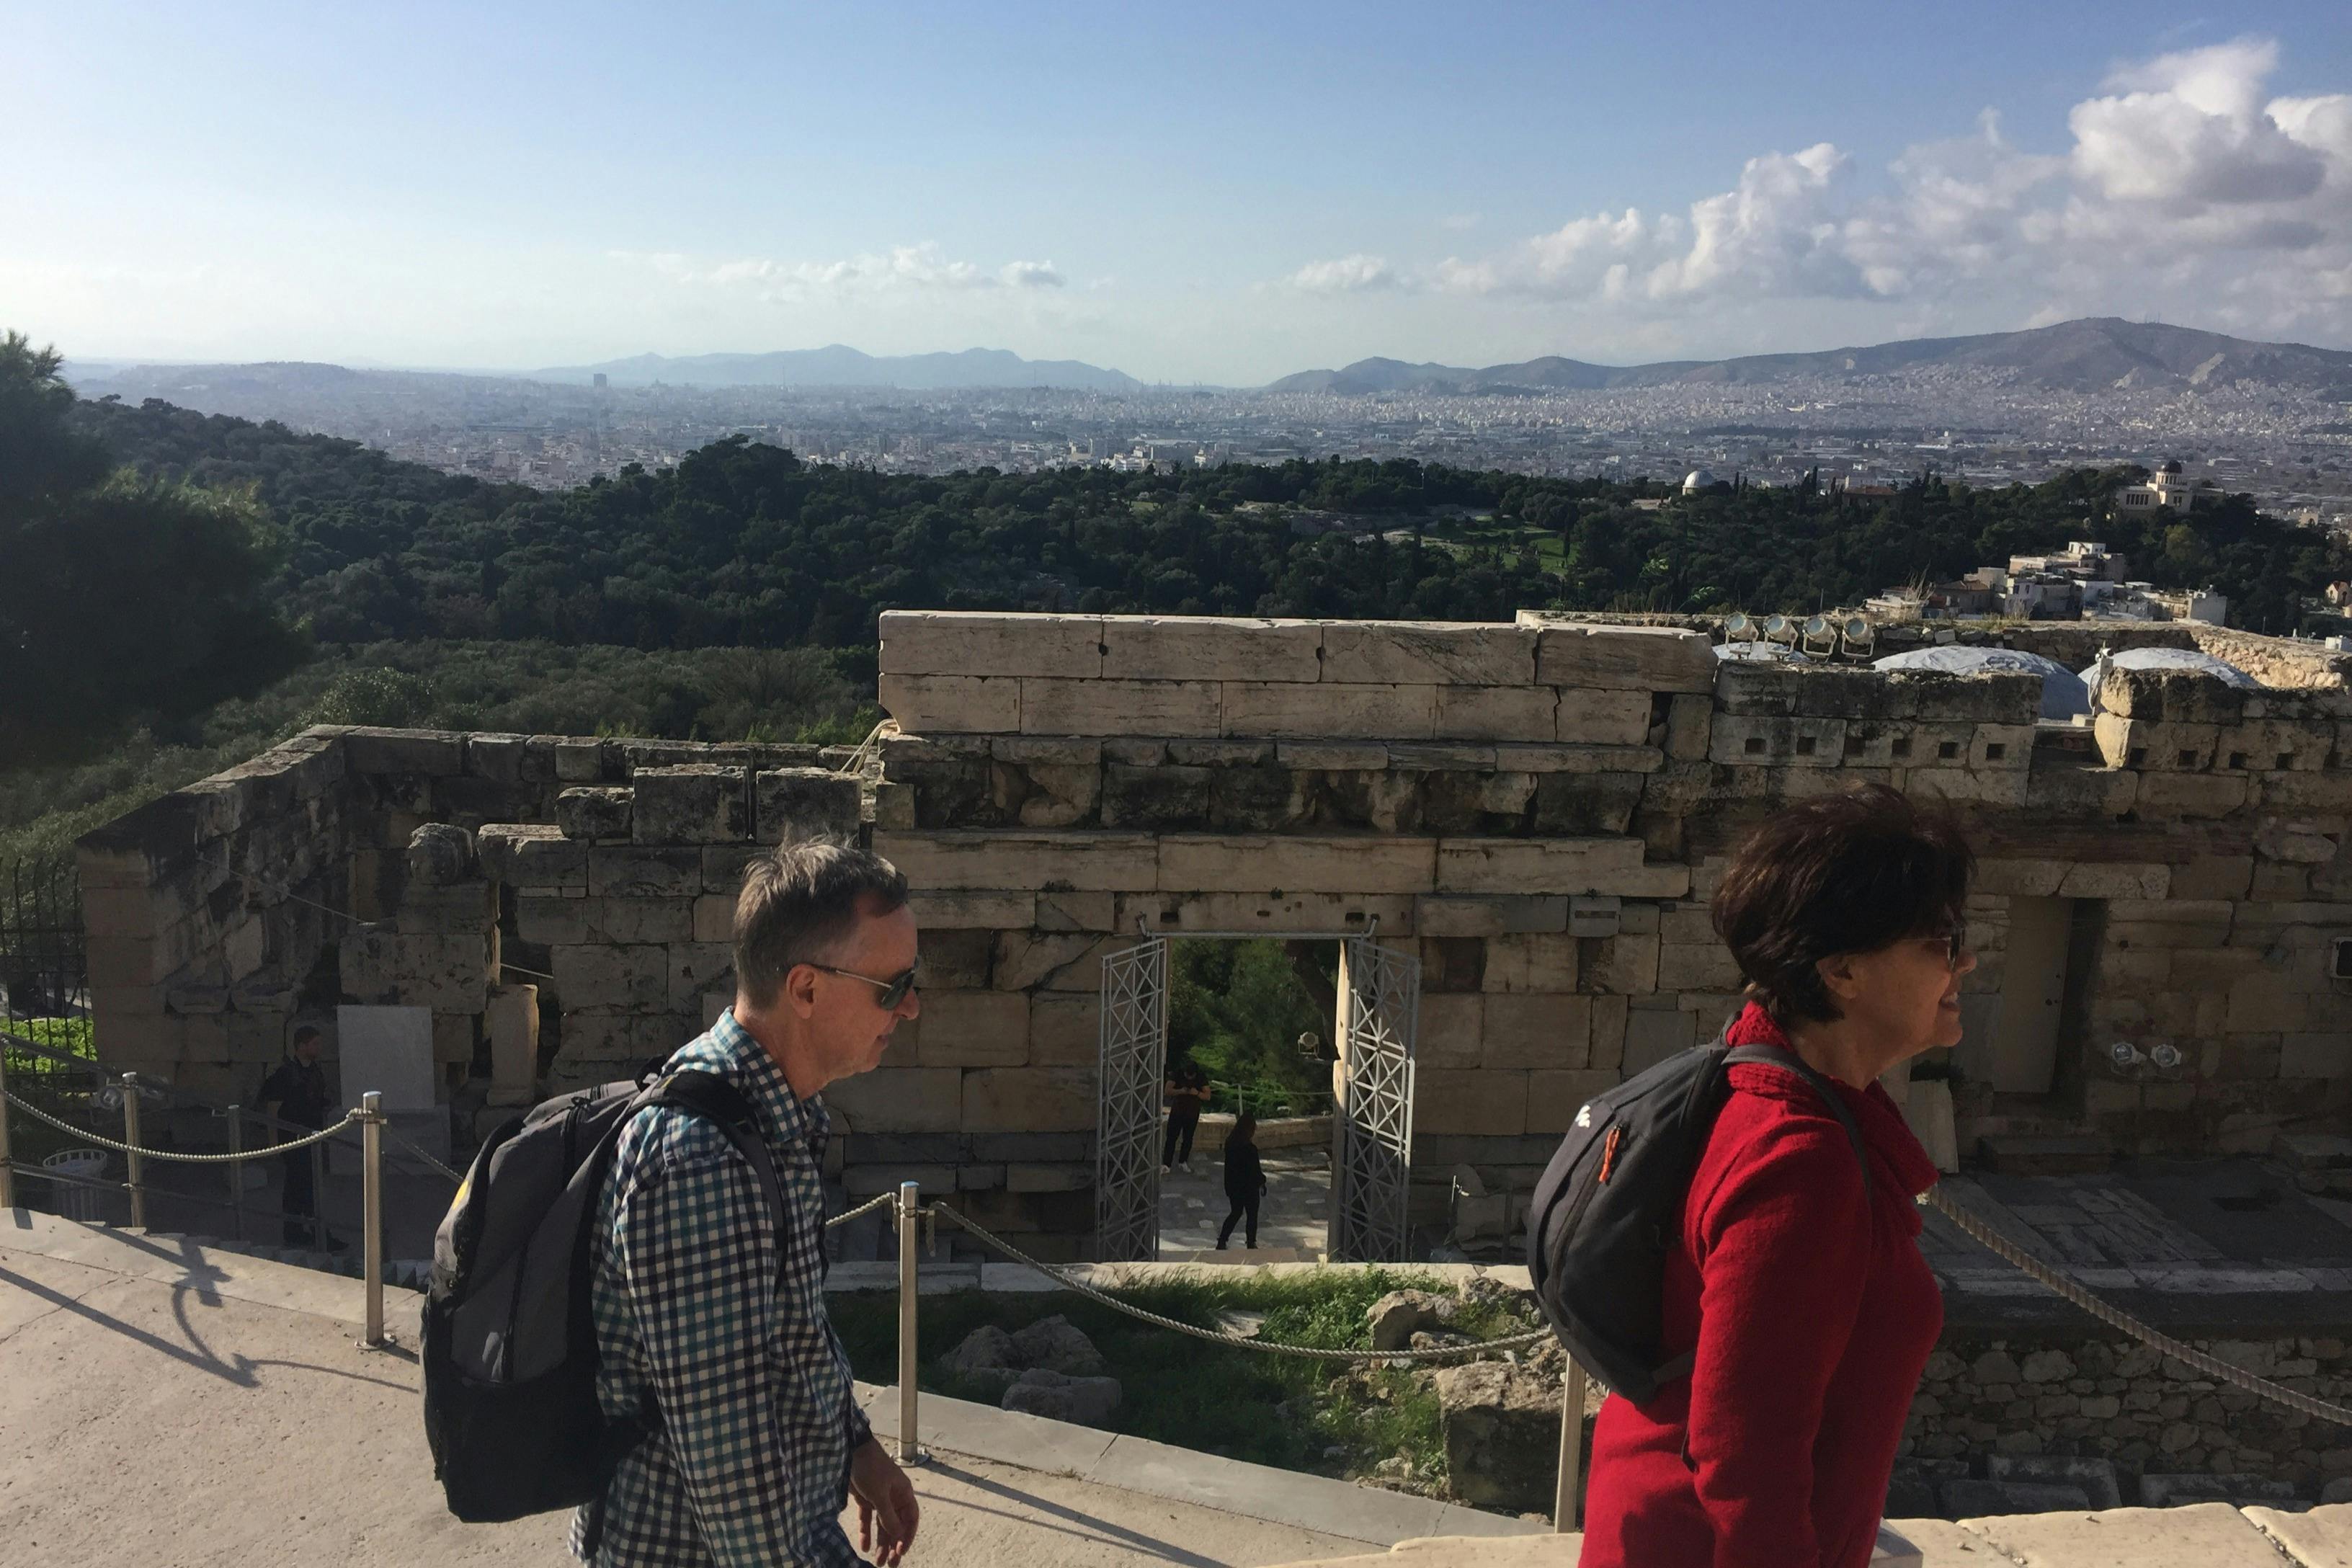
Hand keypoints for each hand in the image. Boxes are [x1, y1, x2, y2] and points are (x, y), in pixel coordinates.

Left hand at [850, 1437, 917, 1565]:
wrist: (851, 1450)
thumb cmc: (871, 1468)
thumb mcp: (880, 1493)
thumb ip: (888, 1515)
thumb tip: (897, 1535)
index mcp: (903, 1493)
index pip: (911, 1519)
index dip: (907, 1536)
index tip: (901, 1551)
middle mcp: (893, 1498)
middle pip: (896, 1526)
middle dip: (894, 1545)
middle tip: (890, 1564)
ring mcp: (879, 1499)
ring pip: (882, 1525)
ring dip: (880, 1543)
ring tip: (877, 1562)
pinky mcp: (865, 1499)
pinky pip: (867, 1520)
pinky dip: (866, 1532)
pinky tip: (863, 1547)